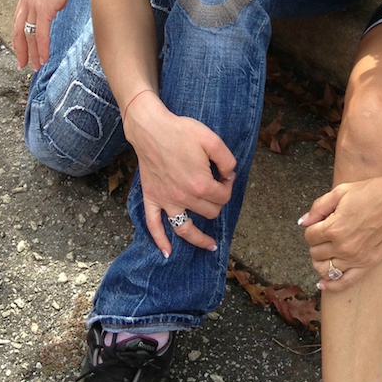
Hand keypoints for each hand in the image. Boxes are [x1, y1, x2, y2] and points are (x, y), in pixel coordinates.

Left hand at [13, 0, 84, 69]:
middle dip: (20, 49)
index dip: (20, 33)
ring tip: (34, 65)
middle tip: (23, 62)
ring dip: (31, 53)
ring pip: (28, 35)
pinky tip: (44, 58)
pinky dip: (41, 48)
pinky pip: (40, 34)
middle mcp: (27, 0)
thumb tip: (57, 4)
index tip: (22, 45)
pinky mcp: (44, 9)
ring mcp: (34, 5)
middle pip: (18, 30)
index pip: (20, 18)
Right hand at [123, 92, 236, 255]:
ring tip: (210, 246)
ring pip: (185, 228)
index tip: (224, 176)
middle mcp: (184, 197)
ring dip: (199, 239)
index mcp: (201, 184)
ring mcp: (166, 200)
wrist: (151, 129)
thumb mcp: (212, 140)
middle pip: (209, 212)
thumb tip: (230, 175)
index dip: (228, 186)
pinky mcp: (151, 199)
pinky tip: (167, 252)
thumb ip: (227, 160)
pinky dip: (160, 241)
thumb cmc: (182, 132)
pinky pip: (154, 225)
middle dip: (217, 203)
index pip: (223, 196)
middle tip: (216, 189)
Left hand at [300, 172, 381, 291]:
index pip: (309, 236)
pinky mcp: (369, 264)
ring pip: (325, 269)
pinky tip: (323, 284)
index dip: (312, 227)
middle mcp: (343, 247)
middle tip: (325, 233)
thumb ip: (319, 207)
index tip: (320, 222)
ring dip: (321, 261)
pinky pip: (345, 283)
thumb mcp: (341, 191)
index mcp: (334, 228)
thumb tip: (303, 221)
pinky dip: (331, 285)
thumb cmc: (373, 192)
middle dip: (316, 243)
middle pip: (315, 253)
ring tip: (326, 252)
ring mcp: (356, 258)